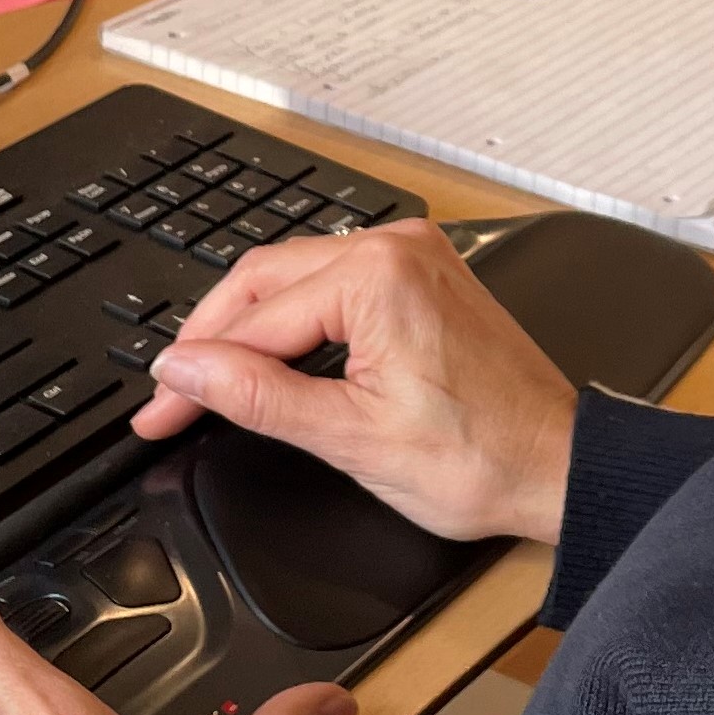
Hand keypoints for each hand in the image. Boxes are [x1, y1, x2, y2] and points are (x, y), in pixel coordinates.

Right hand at [132, 219, 576, 542]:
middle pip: (266, 281)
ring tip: (206, 380)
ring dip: (249, 328)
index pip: (254, 322)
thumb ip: (257, 396)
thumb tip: (187, 373)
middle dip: (211, 341)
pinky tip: (269, 354)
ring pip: (297, 278)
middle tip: (169, 397)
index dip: (194, 373)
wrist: (556, 467)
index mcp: (377, 276)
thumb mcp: (349, 438)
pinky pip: (336, 282)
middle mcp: (397, 247)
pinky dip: (295, 319)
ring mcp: (414, 255)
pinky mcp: (424, 274)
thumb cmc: (480, 459)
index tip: (156, 409)